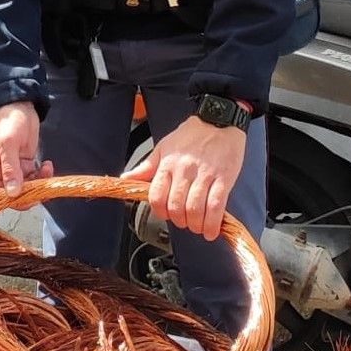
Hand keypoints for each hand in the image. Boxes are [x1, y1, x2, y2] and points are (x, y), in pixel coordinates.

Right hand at [0, 102, 52, 196]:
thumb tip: (12, 192)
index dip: (17, 199)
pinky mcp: (27, 163)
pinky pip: (35, 177)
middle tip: (43, 183)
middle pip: (17, 194)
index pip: (2, 195)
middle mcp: (3, 172)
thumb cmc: (8, 120)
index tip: (31, 194)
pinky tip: (47, 165)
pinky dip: (44, 175)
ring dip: (40, 182)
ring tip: (46, 170)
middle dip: (32, 191)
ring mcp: (16, 168)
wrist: (19, 104)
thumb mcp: (7, 143)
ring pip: (28, 187)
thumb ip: (10, 168)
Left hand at [124, 116, 246, 240]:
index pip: (156, 196)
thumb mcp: (163, 147)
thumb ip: (146, 168)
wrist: (219, 120)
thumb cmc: (191, 135)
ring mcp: (205, 175)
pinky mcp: (224, 178)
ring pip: (195, 209)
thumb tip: (125, 179)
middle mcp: (184, 170)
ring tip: (197, 225)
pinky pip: (216, 206)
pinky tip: (210, 230)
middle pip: (176, 207)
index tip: (166, 215)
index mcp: (167, 164)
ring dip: (195, 225)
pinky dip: (212, 223)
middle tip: (183, 221)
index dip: (160, 212)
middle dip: (178, 221)